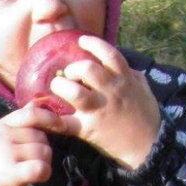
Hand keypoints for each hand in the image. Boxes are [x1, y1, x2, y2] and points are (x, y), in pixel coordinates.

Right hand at [0, 105, 60, 185]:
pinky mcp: (9, 173)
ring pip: (43, 152)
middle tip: (32, 160)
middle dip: (44, 148)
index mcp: (1, 125)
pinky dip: (44, 173)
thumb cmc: (2, 162)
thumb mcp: (8, 137)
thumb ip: (23, 119)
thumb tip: (39, 99)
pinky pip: (40, 167)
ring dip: (44, 162)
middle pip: (41, 136)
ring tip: (30, 169)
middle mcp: (0, 136)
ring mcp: (3, 154)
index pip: (32, 114)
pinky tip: (37, 177)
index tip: (61, 126)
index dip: (51, 119)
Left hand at [46, 36, 162, 171]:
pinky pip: (62, 123)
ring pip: (73, 92)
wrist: (149, 145)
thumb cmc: (147, 115)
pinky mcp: (87, 129)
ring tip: (59, 88)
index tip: (81, 41)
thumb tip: (123, 66)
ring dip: (61, 86)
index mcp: (125, 79)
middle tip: (70, 74)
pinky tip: (36, 114)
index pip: (109, 54)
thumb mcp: (144, 89)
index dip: (93, 44)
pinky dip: (46, 119)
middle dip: (73, 68)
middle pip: (87, 69)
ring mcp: (98, 110)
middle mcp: (110, 91)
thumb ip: (133, 75)